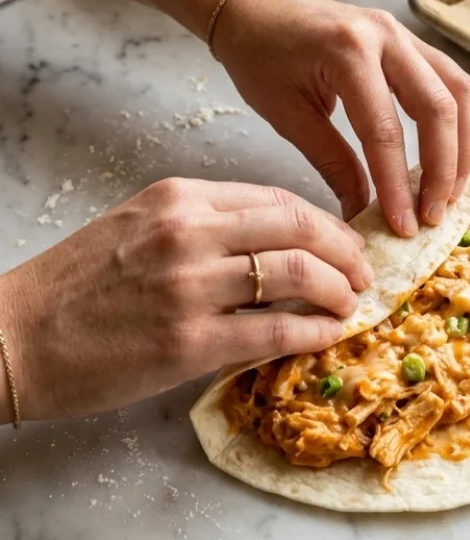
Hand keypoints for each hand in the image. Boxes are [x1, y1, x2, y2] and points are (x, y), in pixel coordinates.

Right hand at [0, 178, 370, 422]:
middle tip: (364, 270)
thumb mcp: (138, 225)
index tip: (343, 239)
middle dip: (345, 248)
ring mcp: (191, 286)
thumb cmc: (75, 283)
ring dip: (338, 289)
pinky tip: (328, 335)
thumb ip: (204, 224)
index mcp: (179, 197)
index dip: (323, 220)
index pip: (276, 197)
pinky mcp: (188, 342)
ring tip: (351, 303)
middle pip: (298, 226)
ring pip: (296, 273)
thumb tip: (274, 241)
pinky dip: (313, 331)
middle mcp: (190, 232)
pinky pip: (274, 330)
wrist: (14, 336)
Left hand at [213, 0, 469, 235]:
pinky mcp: (410, 40)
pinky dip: (458, 121)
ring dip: (463, 146)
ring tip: (452, 191)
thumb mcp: (287, 116)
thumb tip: (362, 213)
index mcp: (348, 52)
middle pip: (438, 108)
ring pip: (459, 91)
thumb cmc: (260, 57)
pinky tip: (452, 155)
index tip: (404, 227)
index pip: (385, 131)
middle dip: (443, 170)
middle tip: (434, 215)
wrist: (255, 7)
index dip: (397, 185)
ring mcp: (404, 33)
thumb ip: (333, 163)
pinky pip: (451, 80)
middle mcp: (386, 36)